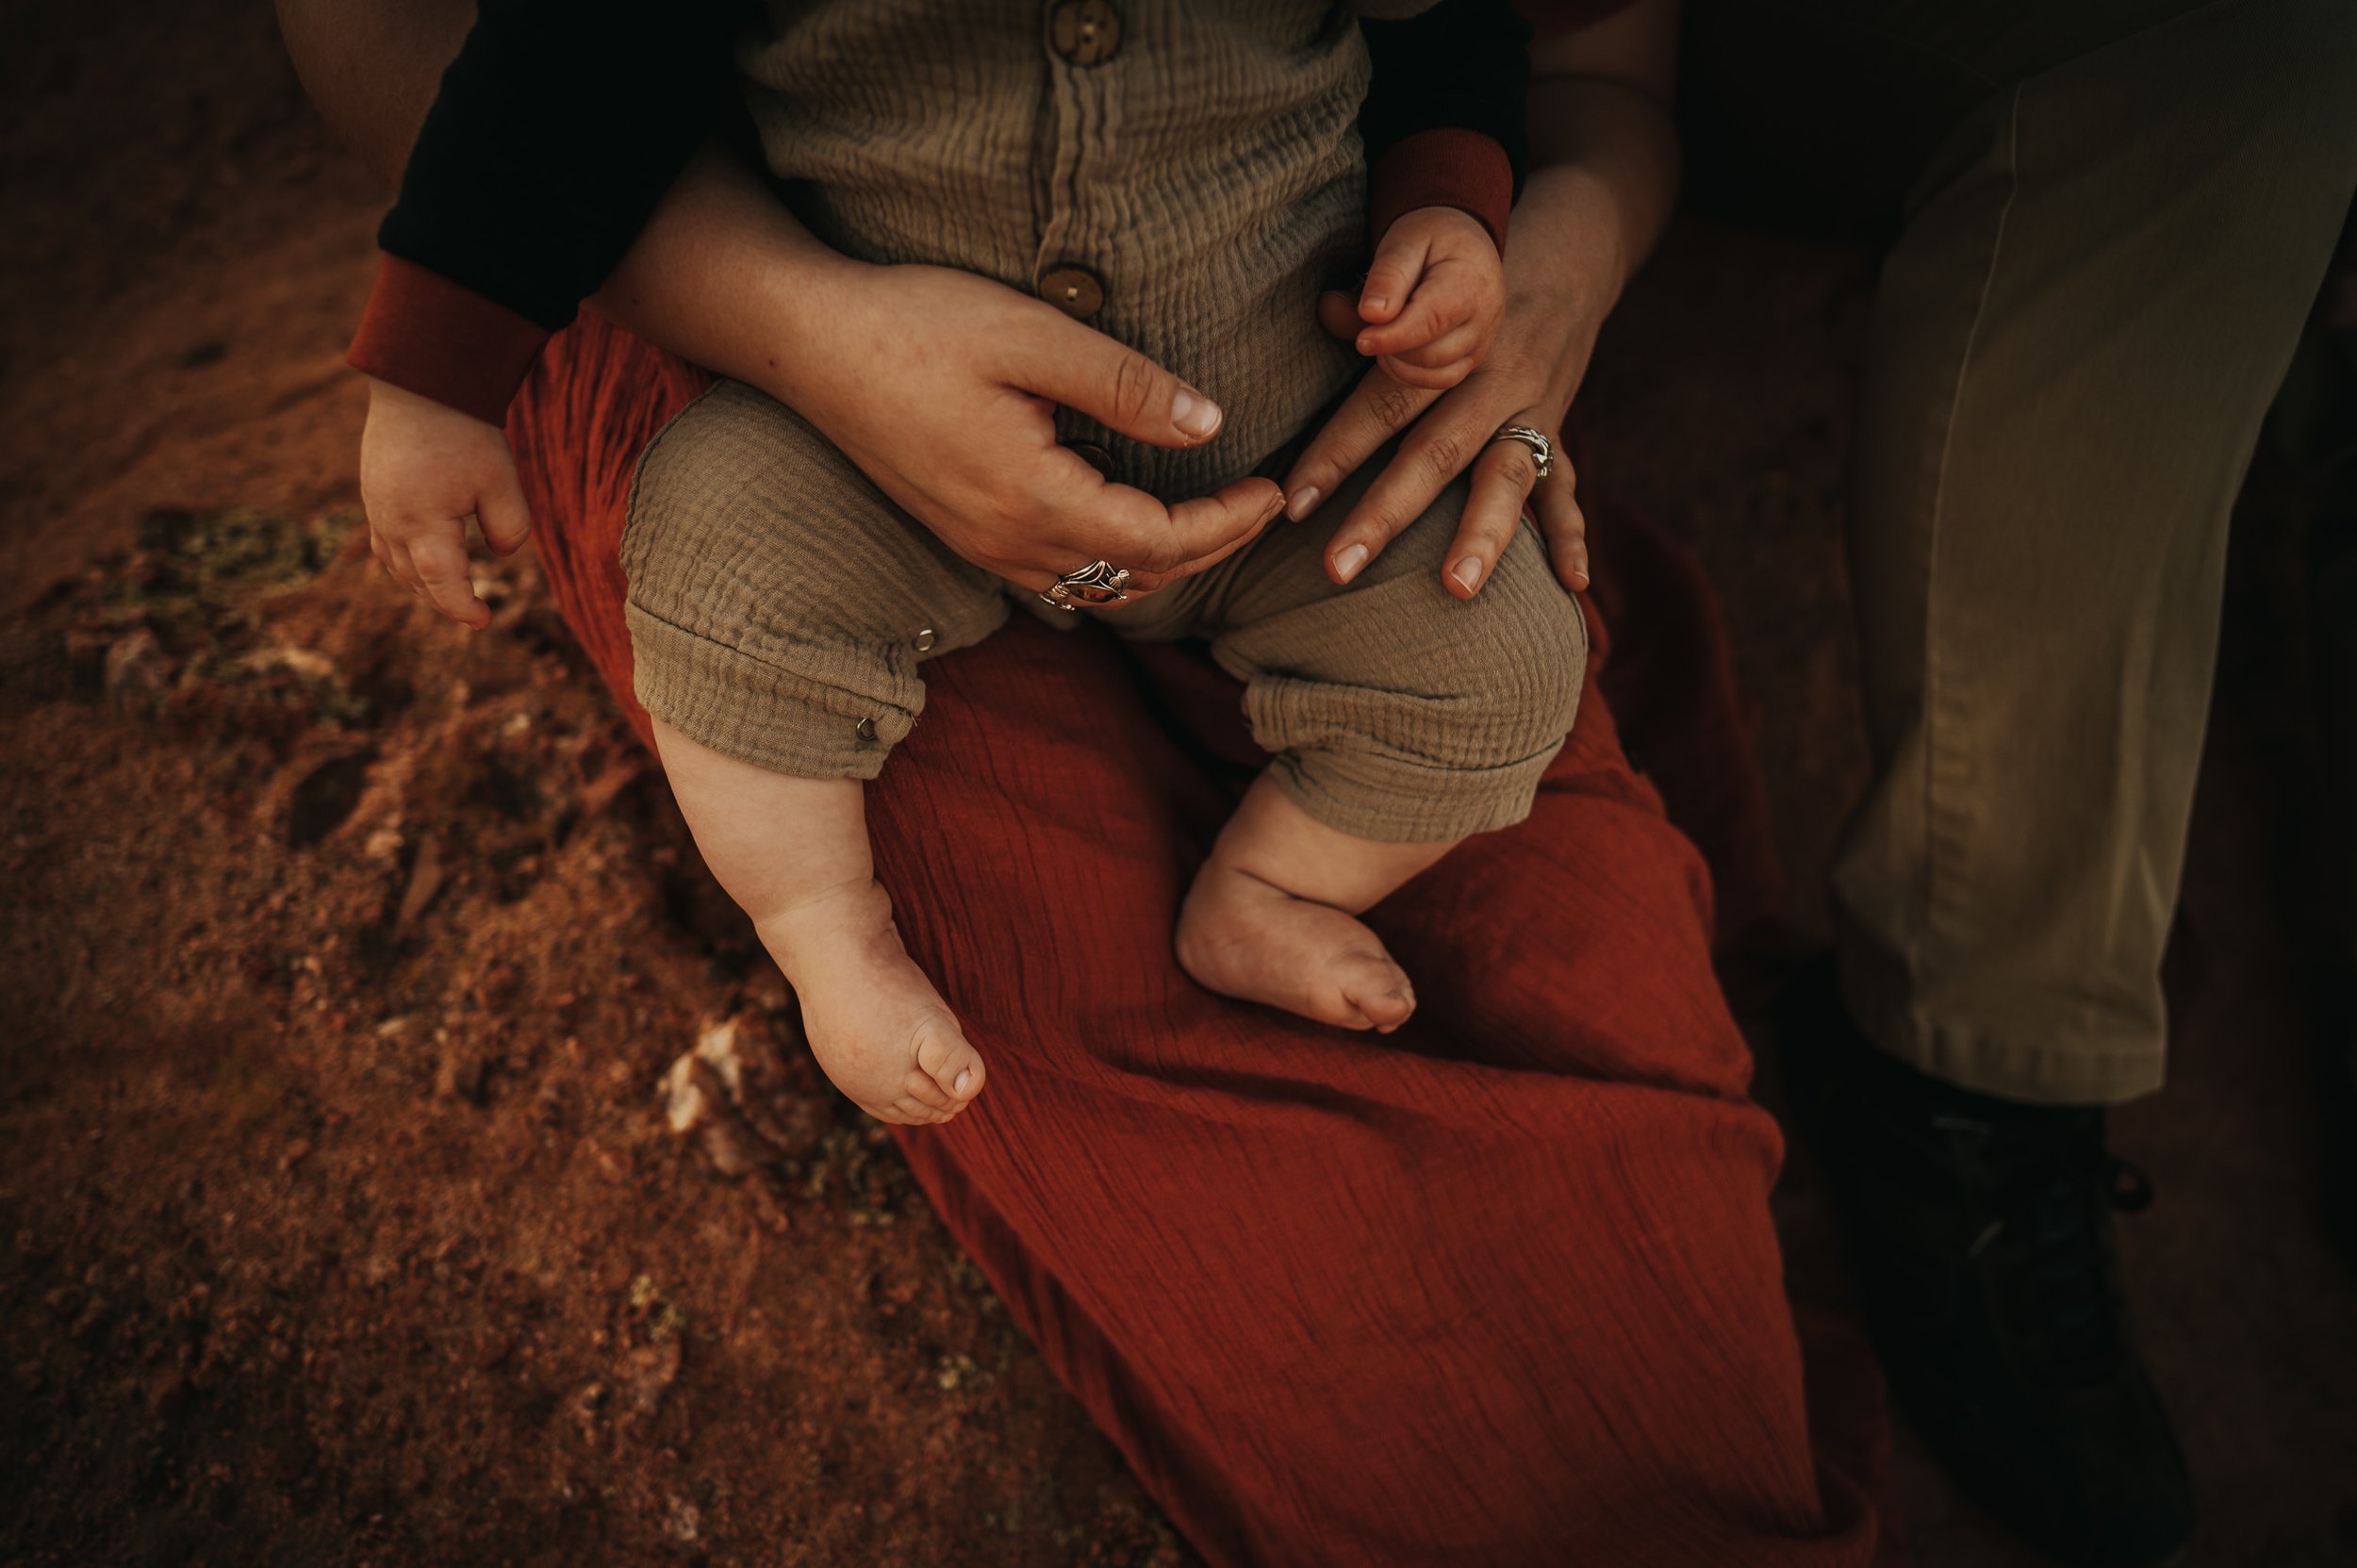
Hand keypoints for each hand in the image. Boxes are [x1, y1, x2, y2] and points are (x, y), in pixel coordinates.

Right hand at [358, 377, 532, 626]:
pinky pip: (383, 541)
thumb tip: (499, 555)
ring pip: (394, 563)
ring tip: (449, 592)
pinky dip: (404, 559)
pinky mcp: (372, 491)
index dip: (462, 607)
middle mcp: (391, 522)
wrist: (420, 384)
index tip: (484, 620)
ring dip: (421, 584)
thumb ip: (509, 527)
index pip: (442, 584)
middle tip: (474, 612)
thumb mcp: (501, 482)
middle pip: (415, 579)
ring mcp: (376, 507)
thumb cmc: (464, 433)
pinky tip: (423, 558)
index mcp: (423, 524)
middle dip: (443, 600)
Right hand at [774, 261, 1284, 596]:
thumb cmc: (916, 324)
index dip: (1227, 523)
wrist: (809, 343)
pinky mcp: (965, 533)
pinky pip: (1060, 576)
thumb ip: (1125, 385)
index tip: (1274, 488)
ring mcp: (981, 547)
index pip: (1159, 542)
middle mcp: (1006, 543)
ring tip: (1216, 519)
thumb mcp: (1030, 337)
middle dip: (1210, 548)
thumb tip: (1211, 423)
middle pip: (1137, 578)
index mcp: (1032, 499)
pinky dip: (1116, 562)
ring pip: (1099, 588)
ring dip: (1165, 563)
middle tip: (1262, 506)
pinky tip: (1138, 525)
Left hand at [1281, 210, 1606, 601]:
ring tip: (1457, 588)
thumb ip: (1363, 314)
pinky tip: (1573, 585)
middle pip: (1433, 455)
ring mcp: (1530, 412)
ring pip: (1505, 477)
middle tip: (1338, 569)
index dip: (1334, 453)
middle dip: (1384, 515)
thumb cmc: (1464, 290)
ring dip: (1481, 535)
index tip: (1292, 502)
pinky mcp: (1559, 434)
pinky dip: (1571, 536)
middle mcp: (1488, 384)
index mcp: (1443, 351)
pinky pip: (1566, 488)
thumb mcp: (1418, 290)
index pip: (1380, 406)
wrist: (1566, 268)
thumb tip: (1322, 310)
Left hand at [1352, 206, 1505, 390]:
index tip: (1362, 340)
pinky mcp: (1474, 356)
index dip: (1393, 337)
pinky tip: (1395, 353)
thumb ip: (1386, 277)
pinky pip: (1441, 380)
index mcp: (1470, 283)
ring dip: (1398, 364)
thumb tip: (1371, 315)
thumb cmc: (1431, 239)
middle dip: (1392, 347)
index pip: (1431, 322)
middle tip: (1370, 326)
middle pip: (1431, 354)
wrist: (1465, 242)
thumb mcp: (1404, 242)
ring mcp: (1483, 341)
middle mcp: (1485, 318)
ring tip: (1383, 334)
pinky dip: (1411, 375)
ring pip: (1435, 375)